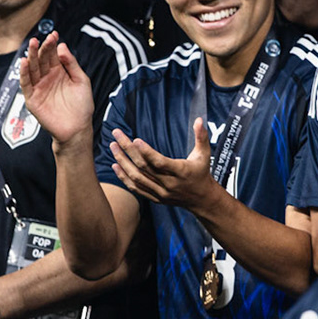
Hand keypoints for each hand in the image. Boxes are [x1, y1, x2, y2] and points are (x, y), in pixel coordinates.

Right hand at [19, 33, 93, 146]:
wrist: (78, 128)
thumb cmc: (82, 106)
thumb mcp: (81, 81)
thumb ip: (72, 64)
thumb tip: (62, 46)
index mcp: (59, 72)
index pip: (53, 55)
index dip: (53, 45)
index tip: (54, 34)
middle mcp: (47, 78)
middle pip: (41, 59)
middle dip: (42, 48)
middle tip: (43, 37)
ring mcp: (39, 87)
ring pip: (32, 69)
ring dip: (31, 56)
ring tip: (32, 43)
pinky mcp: (32, 98)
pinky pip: (26, 84)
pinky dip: (24, 73)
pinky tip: (24, 62)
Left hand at [108, 120, 223, 211]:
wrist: (201, 199)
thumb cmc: (201, 172)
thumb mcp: (204, 154)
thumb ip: (201, 136)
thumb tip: (199, 120)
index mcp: (181, 172)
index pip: (160, 162)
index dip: (147, 152)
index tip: (135, 140)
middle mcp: (170, 184)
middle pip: (144, 167)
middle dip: (128, 150)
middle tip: (117, 135)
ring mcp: (161, 192)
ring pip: (137, 177)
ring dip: (123, 162)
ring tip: (113, 147)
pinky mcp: (155, 198)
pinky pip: (136, 188)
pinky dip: (124, 177)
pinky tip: (115, 165)